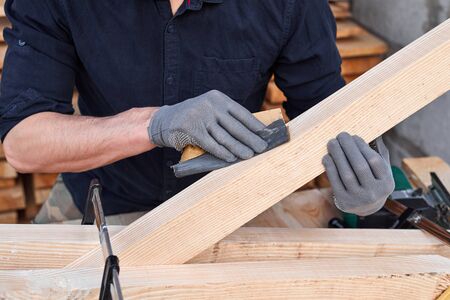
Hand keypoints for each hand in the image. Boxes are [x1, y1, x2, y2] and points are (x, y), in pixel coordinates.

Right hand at [148, 90, 267, 161]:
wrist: (165, 120)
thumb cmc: (194, 118)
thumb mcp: (210, 110)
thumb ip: (227, 117)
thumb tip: (253, 132)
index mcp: (218, 98)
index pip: (241, 113)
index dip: (255, 125)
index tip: (266, 134)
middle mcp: (210, 105)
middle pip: (236, 126)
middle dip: (251, 139)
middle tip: (262, 148)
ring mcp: (200, 116)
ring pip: (225, 137)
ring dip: (239, 148)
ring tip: (250, 155)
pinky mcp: (192, 129)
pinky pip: (211, 144)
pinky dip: (222, 153)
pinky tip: (231, 158)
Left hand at [322, 132, 394, 215]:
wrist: (365, 207)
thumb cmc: (373, 181)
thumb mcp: (382, 170)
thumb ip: (380, 152)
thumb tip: (375, 132)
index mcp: (386, 183)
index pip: (375, 161)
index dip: (363, 147)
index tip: (354, 136)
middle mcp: (374, 193)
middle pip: (360, 167)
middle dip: (349, 148)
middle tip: (341, 135)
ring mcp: (358, 199)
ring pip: (346, 174)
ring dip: (337, 155)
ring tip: (332, 143)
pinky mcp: (344, 202)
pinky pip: (335, 181)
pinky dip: (330, 168)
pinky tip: (327, 157)